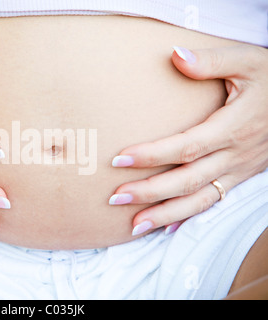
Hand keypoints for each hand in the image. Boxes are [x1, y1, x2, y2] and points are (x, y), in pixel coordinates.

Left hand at [110, 45, 267, 235]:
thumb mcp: (248, 61)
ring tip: (133, 225)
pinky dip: (188, 217)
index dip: (152, 155)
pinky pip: (213, 202)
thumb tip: (175, 55)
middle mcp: (234, 155)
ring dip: (164, 214)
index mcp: (233, 127)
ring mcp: (238, 170)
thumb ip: (212, 61)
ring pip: (198, 200)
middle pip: (187, 180)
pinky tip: (165, 227)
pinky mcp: (239, 177)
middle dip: (149, 192)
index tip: (119, 160)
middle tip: (115, 198)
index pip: (186, 147)